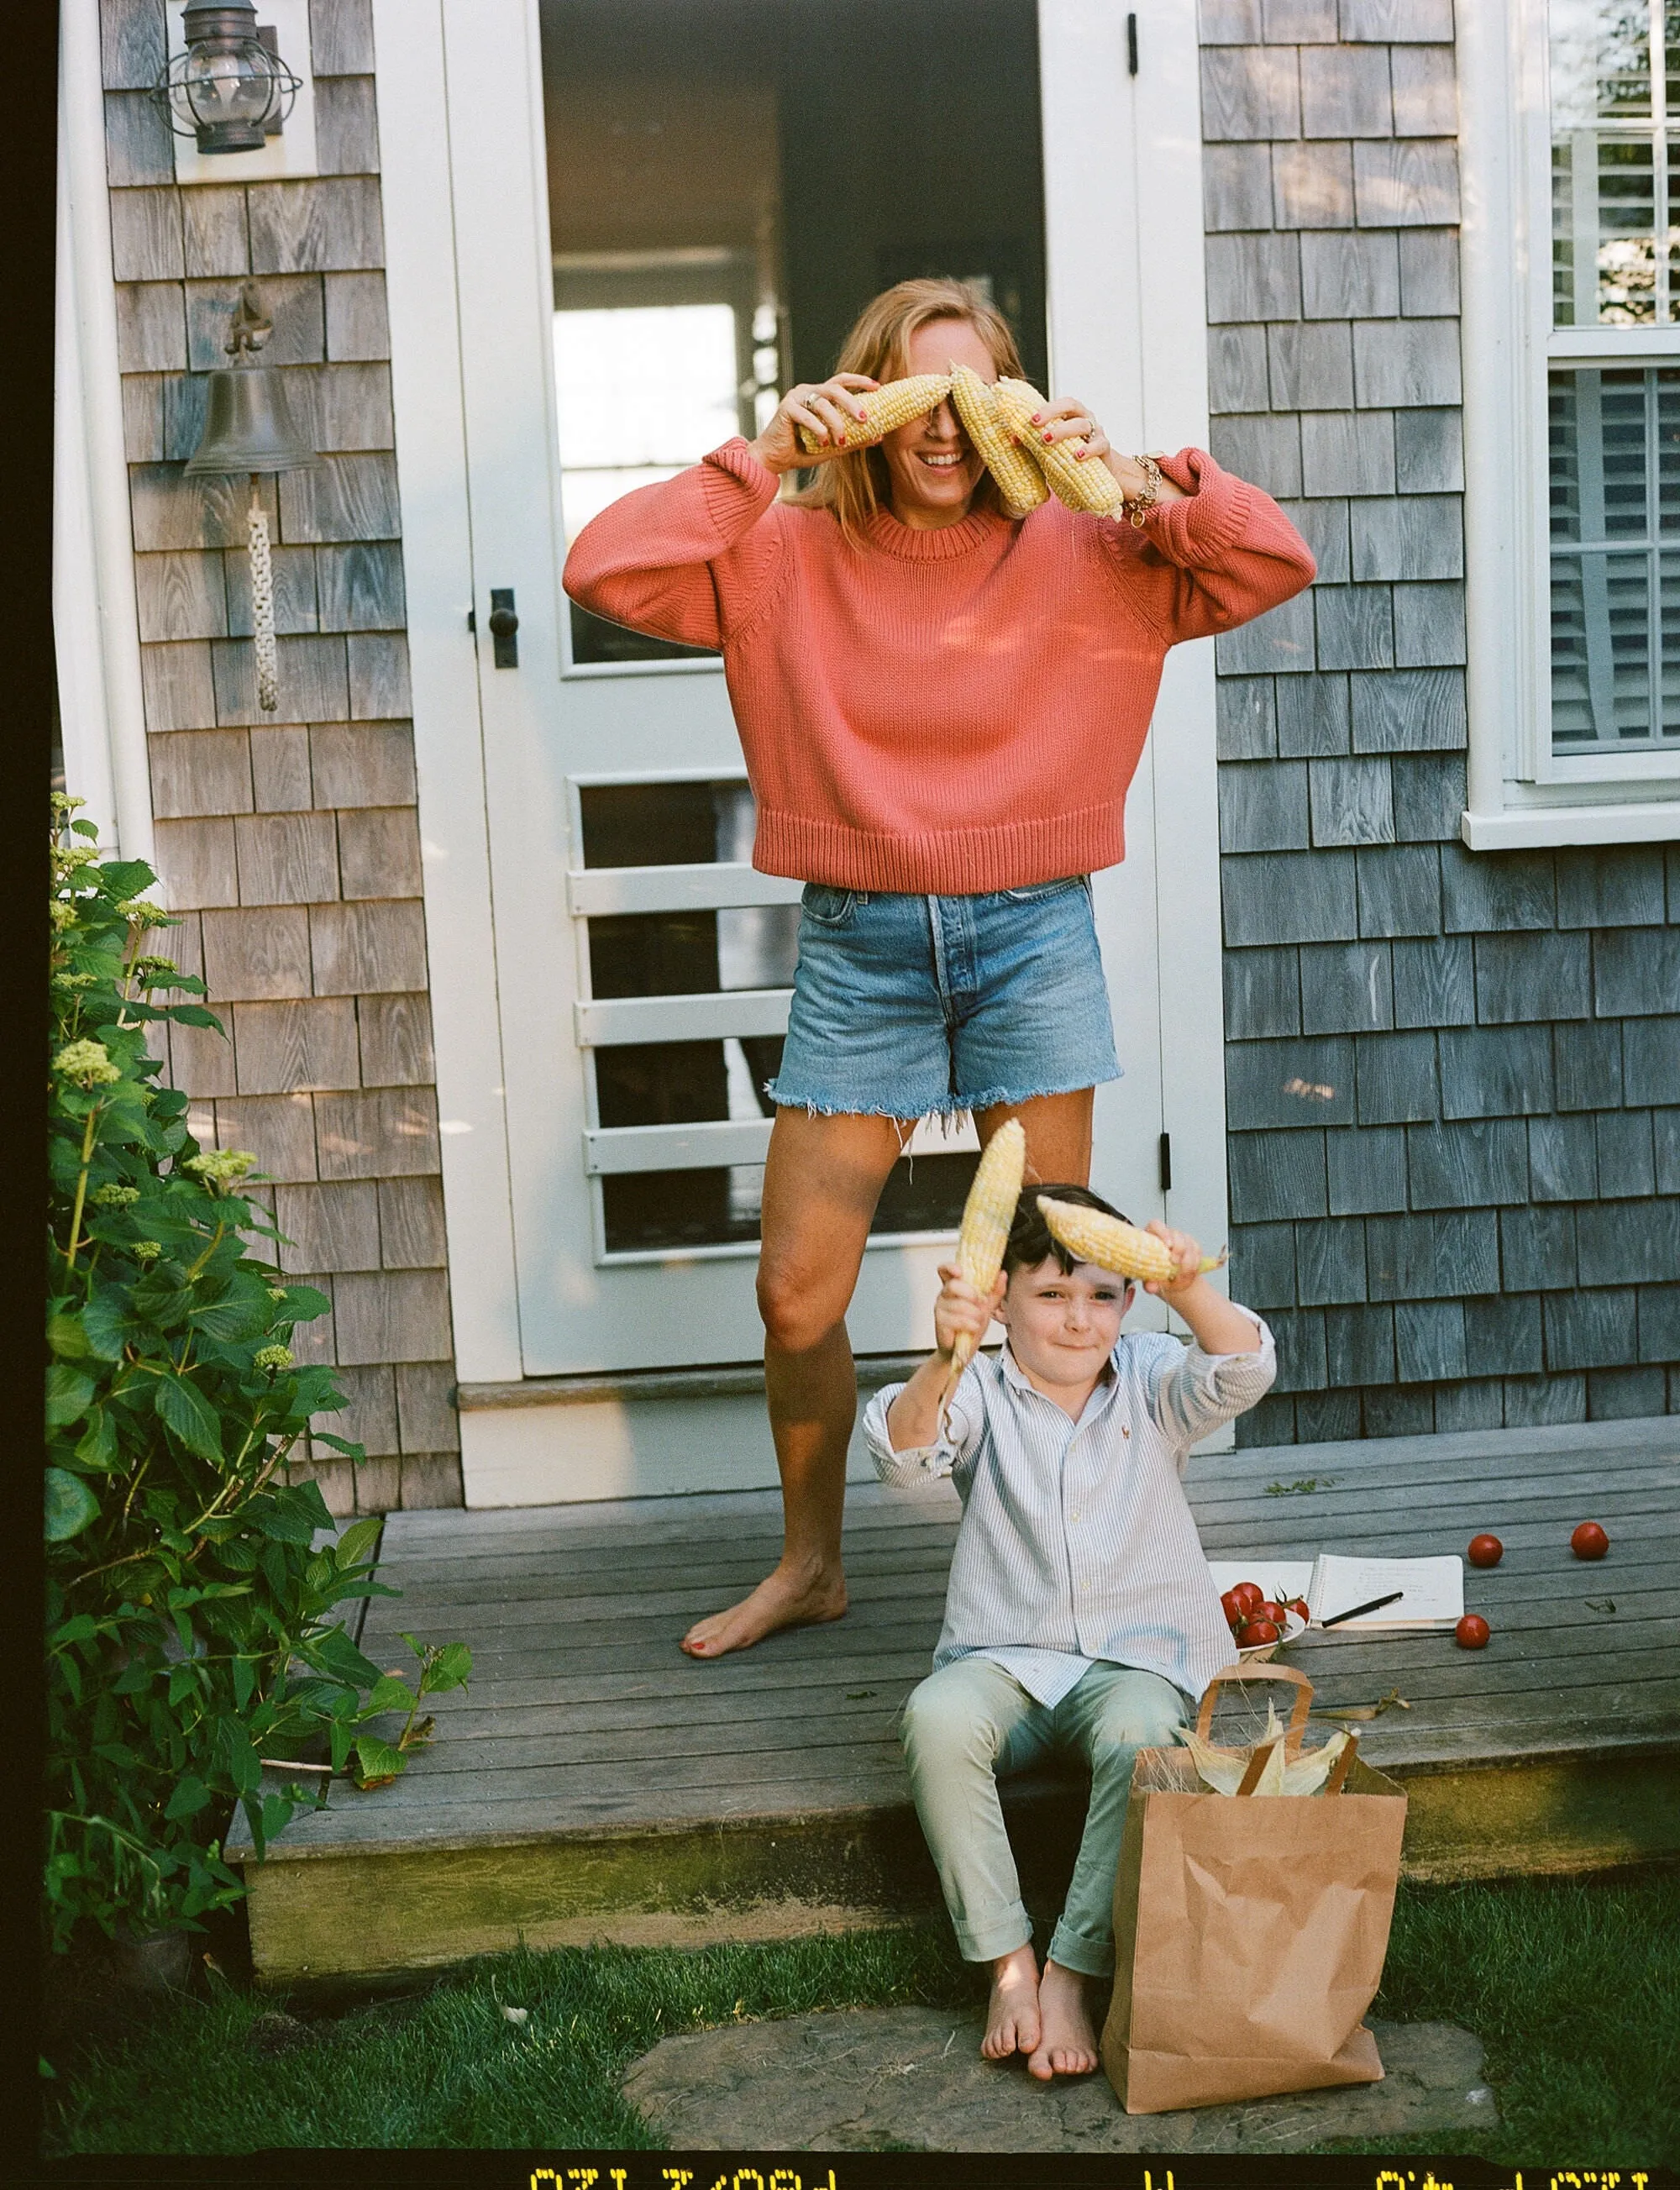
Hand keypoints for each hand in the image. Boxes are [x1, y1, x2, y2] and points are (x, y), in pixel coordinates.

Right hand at [750, 375, 880, 474]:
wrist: (775, 460)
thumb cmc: (803, 451)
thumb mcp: (834, 446)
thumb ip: (854, 439)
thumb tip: (878, 436)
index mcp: (819, 395)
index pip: (842, 381)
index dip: (860, 381)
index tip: (877, 387)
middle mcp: (808, 391)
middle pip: (835, 388)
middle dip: (852, 403)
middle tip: (864, 419)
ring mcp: (796, 397)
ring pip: (823, 403)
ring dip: (836, 423)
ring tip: (840, 441)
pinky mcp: (786, 407)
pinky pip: (807, 416)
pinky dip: (818, 430)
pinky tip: (822, 443)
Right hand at [933, 1263, 1005, 1359]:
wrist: (963, 1350)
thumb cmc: (971, 1326)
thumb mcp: (987, 1307)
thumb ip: (995, 1291)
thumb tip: (1002, 1274)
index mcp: (953, 1287)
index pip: (945, 1271)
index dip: (950, 1267)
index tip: (960, 1271)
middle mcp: (944, 1296)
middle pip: (953, 1285)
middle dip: (970, 1294)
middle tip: (980, 1303)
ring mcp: (940, 1309)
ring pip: (958, 1305)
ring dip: (974, 1314)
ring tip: (977, 1321)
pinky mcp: (940, 1323)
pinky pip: (957, 1320)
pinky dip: (970, 1324)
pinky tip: (973, 1328)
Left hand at [1023, 398, 1184, 503]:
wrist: (1097, 475)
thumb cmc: (1070, 457)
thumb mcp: (1049, 450)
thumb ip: (1034, 443)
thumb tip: (1010, 439)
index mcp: (1071, 415)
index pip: (1059, 403)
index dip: (1045, 408)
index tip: (1028, 419)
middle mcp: (1085, 418)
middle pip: (1071, 406)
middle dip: (1052, 412)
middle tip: (1034, 425)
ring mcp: (1096, 432)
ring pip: (1083, 424)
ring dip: (1064, 431)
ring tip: (1047, 441)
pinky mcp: (1105, 449)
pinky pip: (1099, 445)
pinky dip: (1088, 449)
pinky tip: (1077, 456)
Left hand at [1139, 1221, 1204, 1297]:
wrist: (1172, 1281)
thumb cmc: (1156, 1276)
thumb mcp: (1150, 1281)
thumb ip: (1149, 1283)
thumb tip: (1151, 1287)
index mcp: (1151, 1238)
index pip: (1156, 1225)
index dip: (1162, 1232)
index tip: (1167, 1245)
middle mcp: (1168, 1235)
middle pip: (1176, 1234)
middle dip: (1178, 1249)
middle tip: (1175, 1263)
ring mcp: (1182, 1239)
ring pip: (1189, 1244)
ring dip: (1187, 1262)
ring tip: (1180, 1277)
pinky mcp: (1194, 1246)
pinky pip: (1198, 1252)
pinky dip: (1194, 1265)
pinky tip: (1188, 1275)